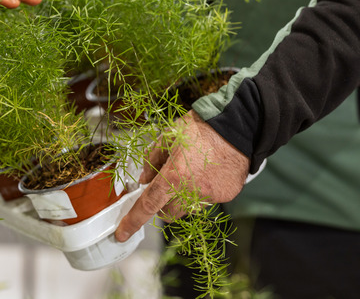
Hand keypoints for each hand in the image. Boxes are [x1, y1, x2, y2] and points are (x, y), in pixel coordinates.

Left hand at [115, 110, 249, 241]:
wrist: (237, 125)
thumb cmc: (201, 128)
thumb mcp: (167, 137)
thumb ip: (151, 160)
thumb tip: (144, 179)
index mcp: (174, 176)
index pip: (148, 205)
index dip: (132, 222)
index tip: (122, 233)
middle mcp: (192, 191)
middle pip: (168, 214)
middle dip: (161, 205)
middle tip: (164, 187)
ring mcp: (211, 195)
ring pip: (187, 209)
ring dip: (182, 199)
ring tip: (190, 174)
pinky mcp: (226, 195)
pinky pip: (206, 201)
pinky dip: (201, 192)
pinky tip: (206, 173)